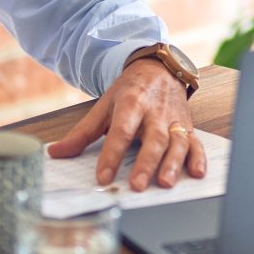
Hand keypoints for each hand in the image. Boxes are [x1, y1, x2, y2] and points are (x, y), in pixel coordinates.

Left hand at [47, 59, 205, 190]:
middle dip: (146, 163)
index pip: (121, 131)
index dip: (111, 155)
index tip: (103, 177)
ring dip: (173, 163)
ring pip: (177, 142)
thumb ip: (82, 133)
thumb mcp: (104, 107)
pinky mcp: (188, 127)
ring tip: (165, 183)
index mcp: (131, 104)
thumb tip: (55, 153)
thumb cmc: (130, 92)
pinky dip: (198, 158)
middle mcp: (155, 112)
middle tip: (136, 185)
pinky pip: (196, 143)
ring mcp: (174, 120)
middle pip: (153, 138)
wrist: (159, 69)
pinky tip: (197, 173)